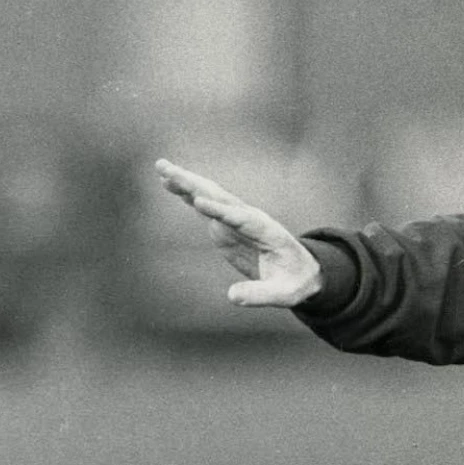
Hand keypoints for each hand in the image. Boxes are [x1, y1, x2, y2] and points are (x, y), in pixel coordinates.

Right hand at [155, 159, 323, 307]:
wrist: (302, 271)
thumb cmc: (296, 282)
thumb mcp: (284, 294)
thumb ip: (260, 295)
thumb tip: (232, 296)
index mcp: (267, 232)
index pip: (241, 219)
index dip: (220, 211)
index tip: (199, 203)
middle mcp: (251, 219)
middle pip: (221, 198)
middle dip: (196, 185)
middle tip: (170, 170)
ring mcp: (237, 220)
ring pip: (211, 196)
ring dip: (187, 182)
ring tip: (161, 167)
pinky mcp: (226, 225)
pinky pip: (205, 205)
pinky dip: (187, 194)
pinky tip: (168, 183)